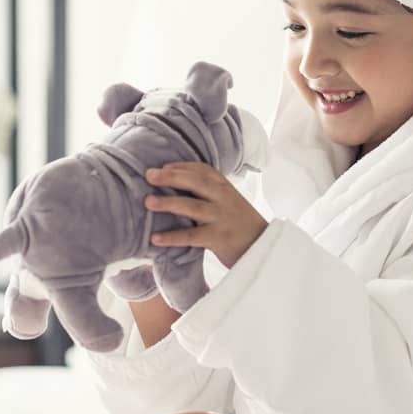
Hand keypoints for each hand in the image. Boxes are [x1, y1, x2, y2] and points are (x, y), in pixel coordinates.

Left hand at [144, 162, 267, 268]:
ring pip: (192, 206)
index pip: (202, 170)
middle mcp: (223, 198)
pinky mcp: (219, 238)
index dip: (181, 167)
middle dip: (171, 177)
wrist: (263, 246)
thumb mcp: (228, 200)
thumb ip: (208, 191)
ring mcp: (221, 217)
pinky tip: (155, 237)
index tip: (162, 167)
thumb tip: (174, 181)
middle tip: (149, 175)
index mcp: (224, 187)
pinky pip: (192, 236)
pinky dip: (172, 237)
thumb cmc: (239, 223)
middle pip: (196, 182)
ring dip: (169, 203)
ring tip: (148, 201)